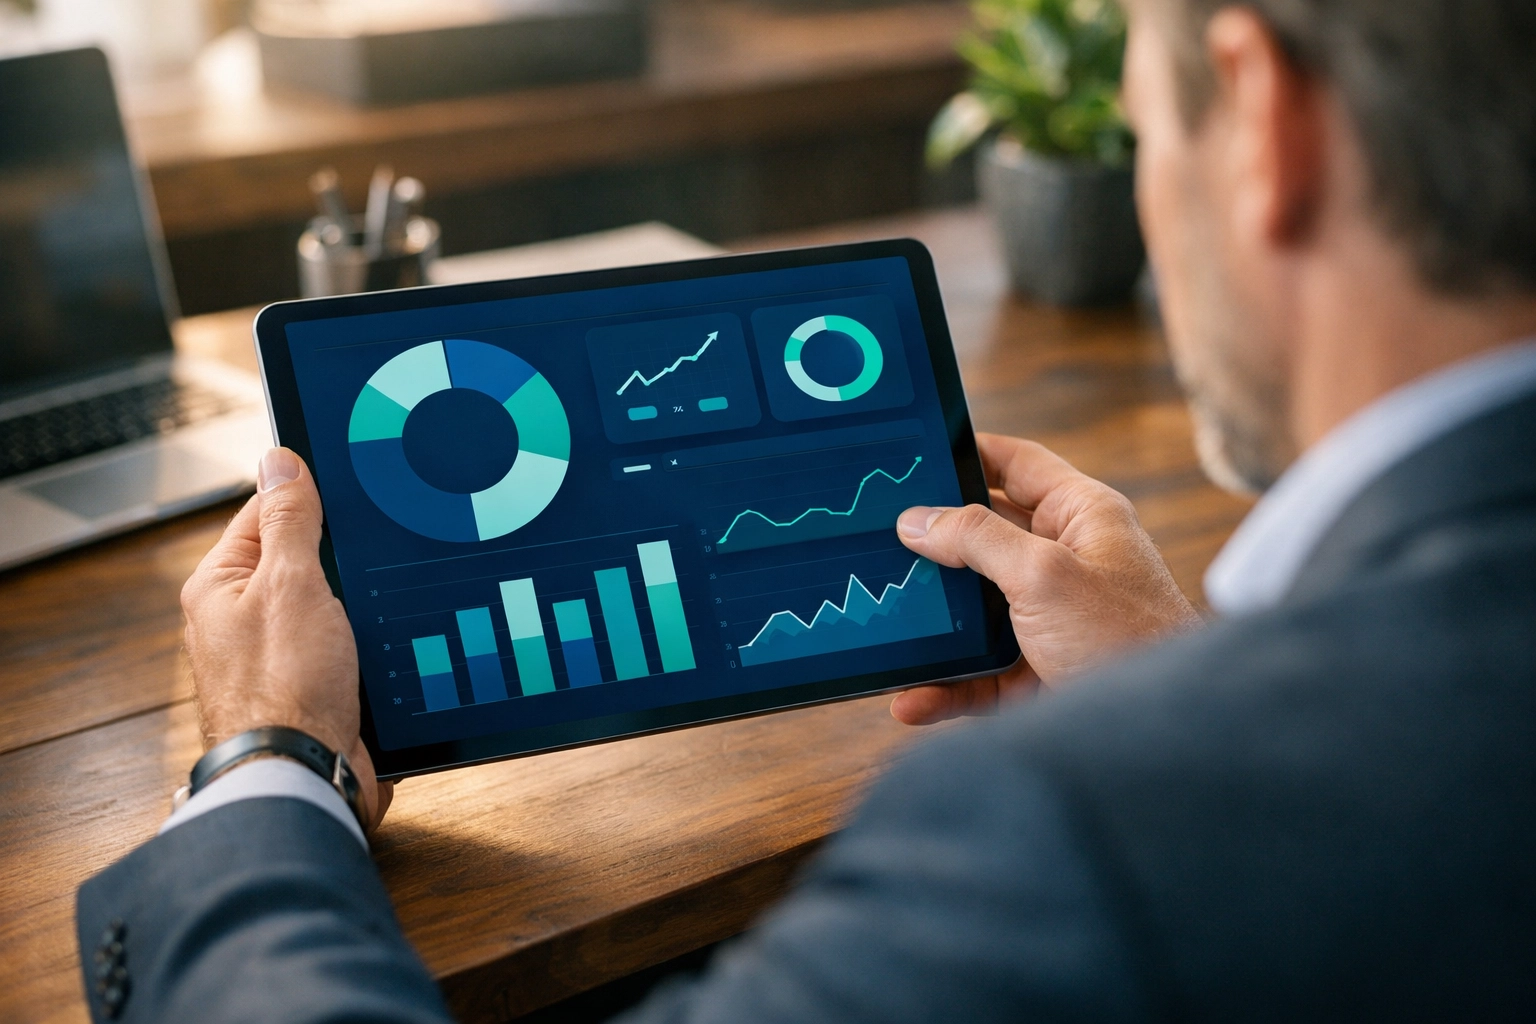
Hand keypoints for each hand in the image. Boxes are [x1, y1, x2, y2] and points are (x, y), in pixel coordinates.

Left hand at [181, 448, 391, 830]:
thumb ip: (289, 521)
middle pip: (305, 559)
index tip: (353, 477)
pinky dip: (377, 640)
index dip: (311, 494)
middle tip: (382, 541)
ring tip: (392, 596)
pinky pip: (354, 646)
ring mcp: (283, 656)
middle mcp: (244, 620)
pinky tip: (400, 636)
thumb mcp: (289, 584)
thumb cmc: (282, 690)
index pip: (267, 512)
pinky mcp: (318, 687)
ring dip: (366, 603)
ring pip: (338, 604)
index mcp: (221, 586)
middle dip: (346, 553)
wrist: (306, 777)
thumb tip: (280, 461)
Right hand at [890, 434, 1203, 724]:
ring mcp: (1049, 619)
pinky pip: (977, 675)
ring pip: (974, 611)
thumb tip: (917, 519)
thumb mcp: (1044, 574)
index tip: (917, 453)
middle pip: (984, 538)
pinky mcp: (1037, 674)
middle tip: (877, 537)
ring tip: (885, 622)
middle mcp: (1066, 562)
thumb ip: (978, 538)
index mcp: (1081, 517)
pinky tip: (909, 699)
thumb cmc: (1128, 639)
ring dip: (932, 624)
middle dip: (933, 543)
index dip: (969, 452)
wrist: (1158, 735)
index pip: (1018, 465)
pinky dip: (942, 687)